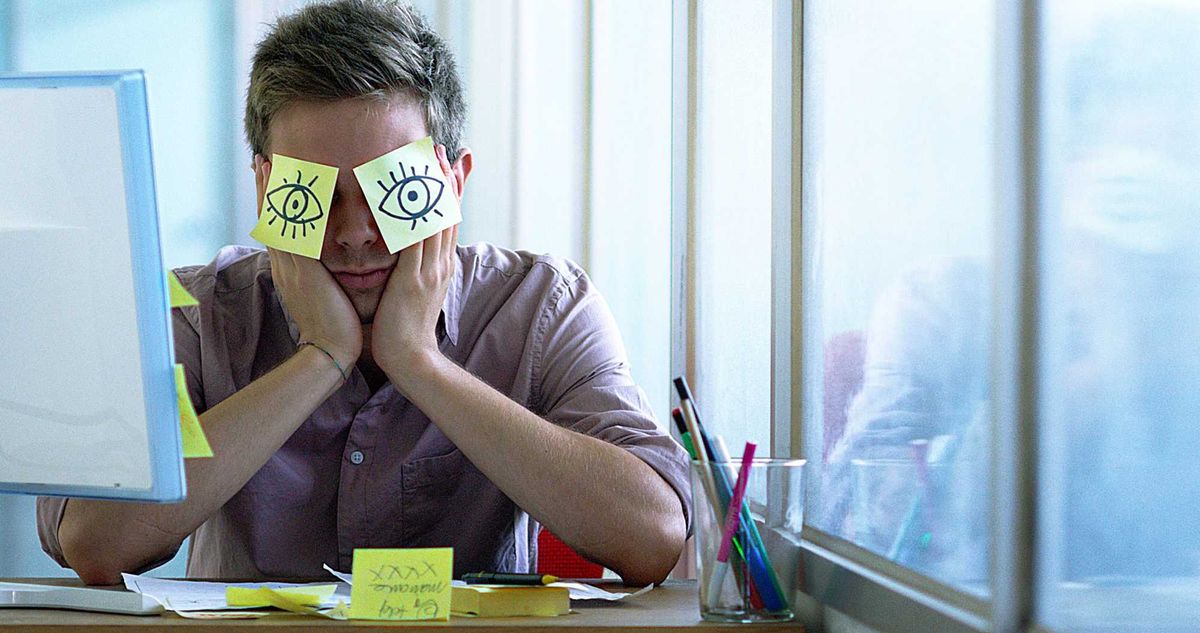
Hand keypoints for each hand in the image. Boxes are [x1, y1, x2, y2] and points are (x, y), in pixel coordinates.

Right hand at [255, 156, 361, 368]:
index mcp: (290, 270)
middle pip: (270, 218)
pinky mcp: (303, 271)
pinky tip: (290, 190)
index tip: (270, 179)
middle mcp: (285, 265)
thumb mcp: (323, 295)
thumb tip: (324, 266)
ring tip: (266, 164)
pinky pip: (292, 233)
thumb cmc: (334, 326)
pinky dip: (289, 211)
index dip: (271, 203)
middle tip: (260, 161)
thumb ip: (320, 276)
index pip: (278, 228)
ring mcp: (290, 268)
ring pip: (276, 221)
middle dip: (264, 188)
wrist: (329, 352)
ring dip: (271, 191)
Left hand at [371, 145, 460, 381]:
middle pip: (447, 212)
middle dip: (445, 179)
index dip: (449, 192)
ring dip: (431, 186)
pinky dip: (411, 212)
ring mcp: (429, 270)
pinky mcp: (413, 278)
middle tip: (441, 149)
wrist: (411, 360)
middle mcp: (440, 264)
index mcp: (440, 267)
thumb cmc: (406, 332)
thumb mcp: (417, 296)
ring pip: (435, 219)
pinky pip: (413, 238)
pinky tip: (404, 192)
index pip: (448, 221)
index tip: (448, 165)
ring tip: (428, 158)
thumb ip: (415, 273)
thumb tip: (413, 259)